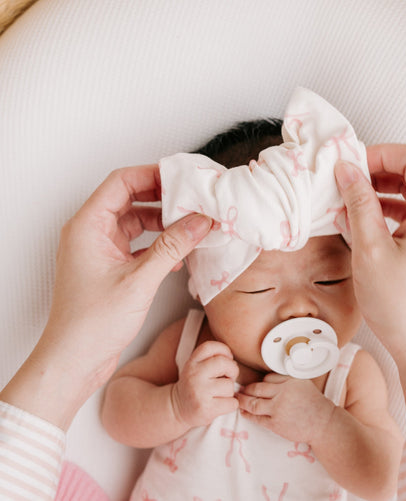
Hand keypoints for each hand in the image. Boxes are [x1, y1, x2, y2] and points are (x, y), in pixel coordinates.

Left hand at [1, 165, 211, 428]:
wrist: (75, 361)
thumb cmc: (93, 324)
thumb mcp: (140, 280)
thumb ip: (172, 247)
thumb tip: (199, 222)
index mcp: (88, 226)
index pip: (121, 183)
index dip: (152, 175)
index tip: (181, 178)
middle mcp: (91, 233)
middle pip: (130, 199)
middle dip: (163, 199)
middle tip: (192, 201)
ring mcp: (101, 250)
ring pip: (136, 222)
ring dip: (163, 224)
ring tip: (191, 227)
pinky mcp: (110, 267)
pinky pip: (138, 244)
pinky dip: (158, 245)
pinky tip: (178, 255)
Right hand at [172, 341, 238, 427]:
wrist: (177, 411)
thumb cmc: (194, 387)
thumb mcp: (196, 368)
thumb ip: (211, 360)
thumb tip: (233, 362)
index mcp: (192, 363)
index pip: (209, 347)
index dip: (224, 350)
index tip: (227, 359)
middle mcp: (194, 375)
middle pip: (224, 363)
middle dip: (233, 370)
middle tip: (229, 378)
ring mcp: (199, 392)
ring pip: (229, 385)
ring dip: (230, 391)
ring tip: (219, 394)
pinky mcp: (206, 409)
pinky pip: (232, 402)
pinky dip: (231, 404)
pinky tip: (220, 405)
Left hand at [237, 373, 334, 443]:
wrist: (323, 423)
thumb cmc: (313, 402)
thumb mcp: (302, 382)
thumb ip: (285, 379)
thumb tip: (265, 378)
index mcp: (289, 380)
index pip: (267, 378)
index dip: (259, 382)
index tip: (252, 384)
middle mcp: (283, 393)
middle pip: (256, 389)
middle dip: (245, 389)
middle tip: (237, 389)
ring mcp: (278, 409)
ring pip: (253, 403)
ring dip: (242, 401)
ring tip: (237, 399)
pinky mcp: (276, 424)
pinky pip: (257, 418)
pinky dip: (248, 414)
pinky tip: (243, 411)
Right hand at [334, 145, 405, 364]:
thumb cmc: (403, 307)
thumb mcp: (370, 248)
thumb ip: (358, 203)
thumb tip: (347, 171)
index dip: (381, 154)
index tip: (352, 163)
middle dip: (377, 172)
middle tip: (347, 179)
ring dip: (380, 193)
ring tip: (349, 201)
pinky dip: (387, 213)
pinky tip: (361, 222)